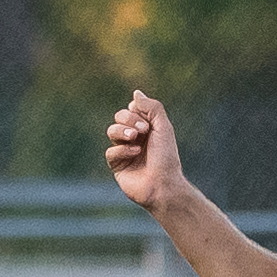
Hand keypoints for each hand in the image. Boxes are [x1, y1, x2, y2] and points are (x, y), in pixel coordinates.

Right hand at [105, 90, 183, 209]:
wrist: (163, 184)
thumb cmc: (166, 156)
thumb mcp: (163, 126)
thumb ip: (151, 107)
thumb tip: (136, 92)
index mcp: (147, 127)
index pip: (132, 108)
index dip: (137, 111)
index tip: (149, 122)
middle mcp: (135, 138)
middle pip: (119, 117)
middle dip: (129, 120)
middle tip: (143, 130)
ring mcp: (125, 151)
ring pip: (111, 131)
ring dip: (123, 131)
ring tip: (135, 138)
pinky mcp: (117, 166)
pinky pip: (110, 152)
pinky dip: (122, 150)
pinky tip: (135, 154)